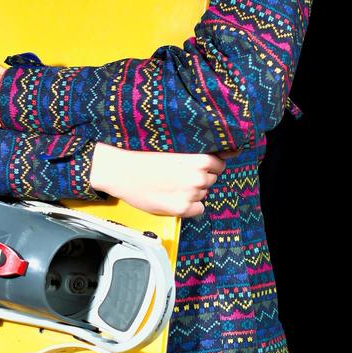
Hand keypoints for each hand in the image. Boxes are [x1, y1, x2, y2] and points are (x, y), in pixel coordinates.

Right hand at [89, 144, 236, 216]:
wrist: (119, 168)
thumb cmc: (142, 153)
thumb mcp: (173, 143)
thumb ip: (199, 149)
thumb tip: (231, 150)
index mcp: (198, 157)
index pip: (219, 161)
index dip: (209, 163)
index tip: (199, 163)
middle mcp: (198, 176)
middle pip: (212, 178)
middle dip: (200, 176)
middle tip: (178, 172)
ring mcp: (191, 193)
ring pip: (203, 193)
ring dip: (192, 190)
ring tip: (170, 182)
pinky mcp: (181, 208)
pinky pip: (197, 209)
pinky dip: (189, 205)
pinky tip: (172, 196)